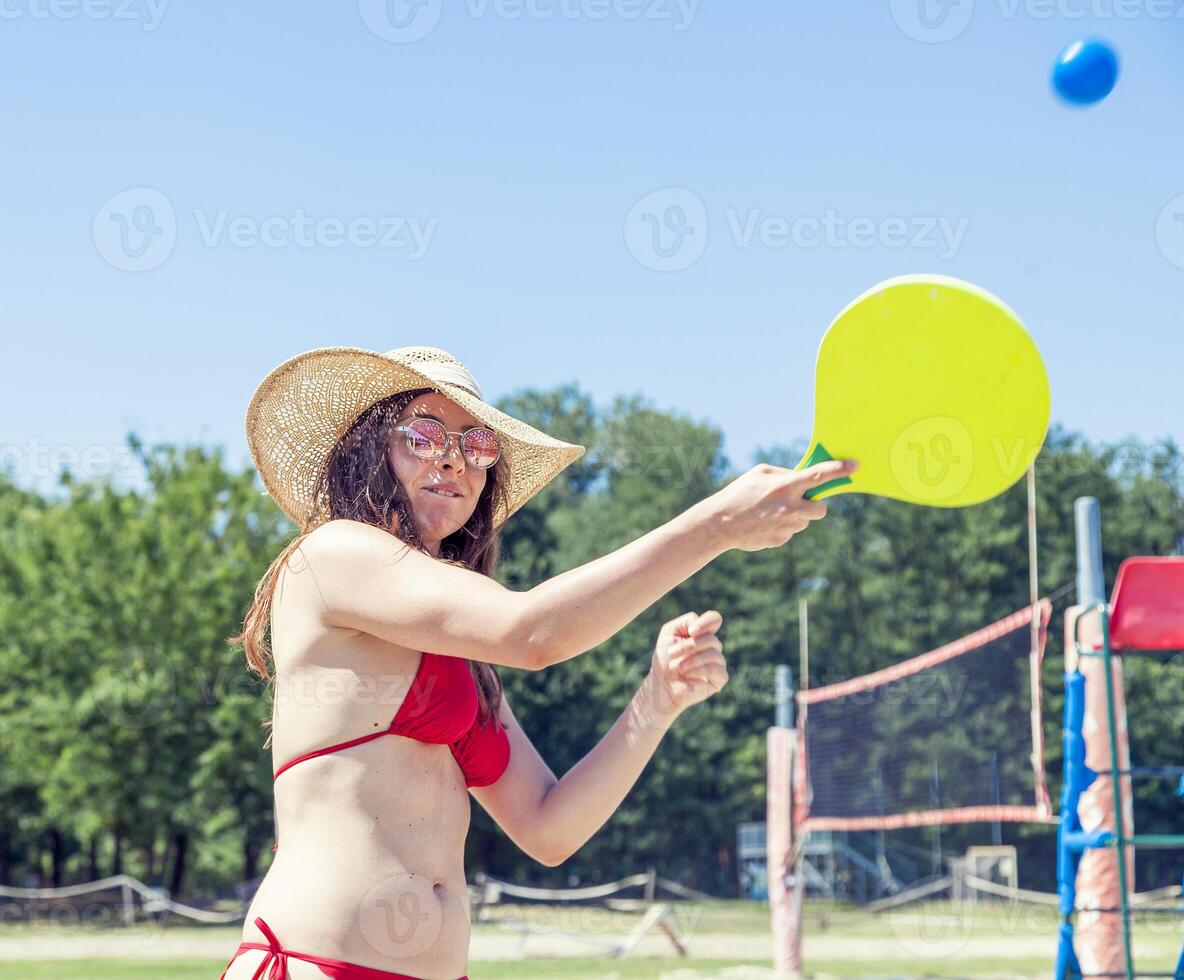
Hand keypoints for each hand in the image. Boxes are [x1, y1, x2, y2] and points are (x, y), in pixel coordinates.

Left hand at [644, 610, 726, 725]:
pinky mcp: (720, 678)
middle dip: (688, 646)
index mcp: (702, 633)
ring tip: (676, 667)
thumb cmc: (664, 658)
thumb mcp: (669, 633)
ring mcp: (718, 662)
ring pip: (713, 654)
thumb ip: (685, 621)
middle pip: (711, 639)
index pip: (715, 619)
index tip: (691, 632)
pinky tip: (687, 675)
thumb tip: (699, 625)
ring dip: (691, 660)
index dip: (706, 622)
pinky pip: (716, 669)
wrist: (662, 684)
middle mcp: (713, 646)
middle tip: (671, 653)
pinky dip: (699, 671)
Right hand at [706, 460, 857, 552]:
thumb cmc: (739, 493)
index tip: (854, 466)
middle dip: (815, 505)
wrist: (719, 523)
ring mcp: (787, 526)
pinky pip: (790, 532)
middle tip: (801, 501)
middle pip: (821, 509)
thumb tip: (802, 477)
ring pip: (804, 521)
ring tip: (771, 512)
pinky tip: (764, 523)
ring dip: (796, 516)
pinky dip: (782, 527)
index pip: (819, 475)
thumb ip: (784, 474)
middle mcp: (790, 507)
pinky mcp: (781, 540)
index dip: (839, 470)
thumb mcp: (759, 473)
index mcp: (785, 486)